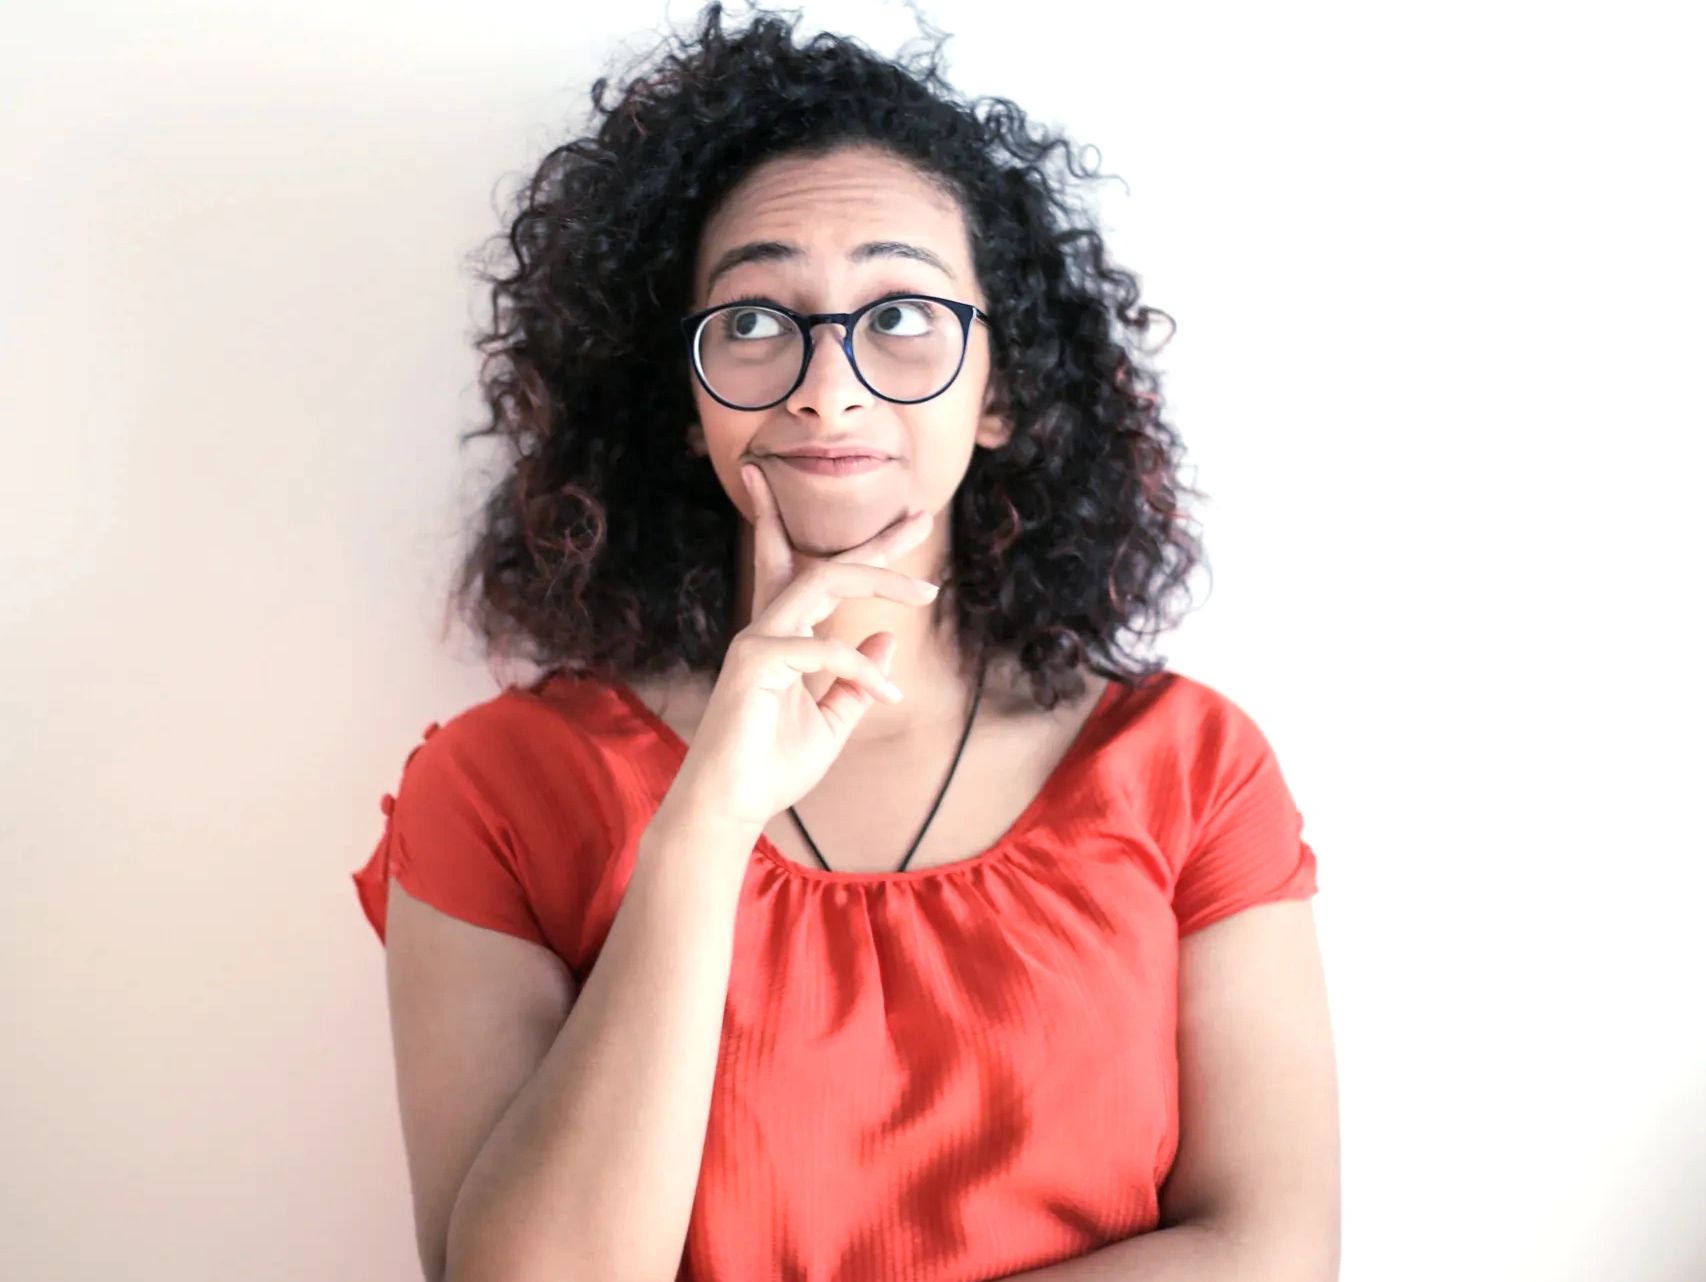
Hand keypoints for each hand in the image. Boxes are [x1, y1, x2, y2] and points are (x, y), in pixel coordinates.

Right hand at [667, 462, 939, 830]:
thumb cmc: (772, 766)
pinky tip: (887, 695)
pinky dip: (861, 669)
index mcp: (785, 638)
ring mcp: (757, 641)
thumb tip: (887, 637)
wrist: (731, 806)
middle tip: (922, 520)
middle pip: (824, 566)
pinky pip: (823, 649)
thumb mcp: (831, 722)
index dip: (866, 556)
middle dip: (875, 543)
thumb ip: (856, 681)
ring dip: (878, 581)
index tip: (911, 530)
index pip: (822, 581)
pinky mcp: (754, 663)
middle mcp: (768, 629)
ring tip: (926, 594)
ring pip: (821, 582)